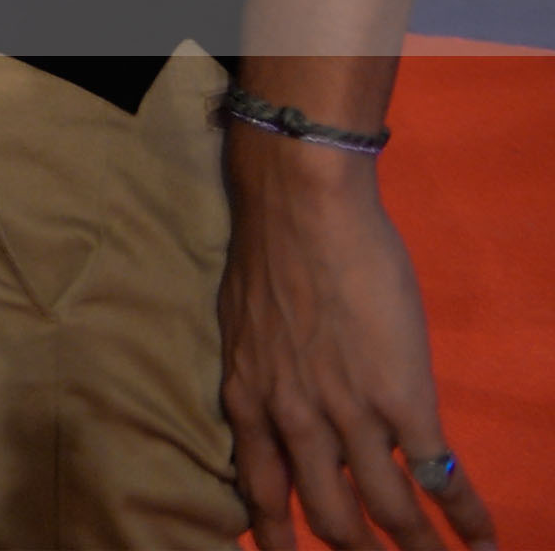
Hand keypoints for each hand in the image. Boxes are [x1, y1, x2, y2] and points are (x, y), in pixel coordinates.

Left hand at [222, 138, 494, 550]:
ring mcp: (350, 416)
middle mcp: (294, 423)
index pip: (260, 497)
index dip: (278, 541)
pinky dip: (466, 517)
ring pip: (389, 511)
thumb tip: (275, 402)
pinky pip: (437, 477)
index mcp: (248, 404)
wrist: (301, 211)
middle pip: (330, 519)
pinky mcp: (402, 400)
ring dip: (419, 549)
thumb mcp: (243, 331)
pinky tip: (484, 540)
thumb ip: (260, 378)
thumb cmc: (271, 254)